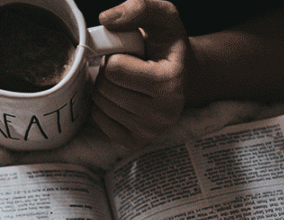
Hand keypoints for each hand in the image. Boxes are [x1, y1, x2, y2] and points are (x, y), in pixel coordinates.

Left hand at [92, 0, 193, 150]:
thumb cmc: (168, 46)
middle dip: (108, 73)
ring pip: (101, 105)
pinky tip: (121, 97)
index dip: (115, 55)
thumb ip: (138, 8)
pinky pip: (100, 121)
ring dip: (106, 88)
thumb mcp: (162, 16)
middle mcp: (163, 114)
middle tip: (126, 68)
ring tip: (126, 82)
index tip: (131, 55)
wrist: (183, 76)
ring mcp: (150, 132)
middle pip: (105, 88)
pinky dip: (103, 106)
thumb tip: (106, 20)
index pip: (114, 69)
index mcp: (170, 83)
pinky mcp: (136, 142)